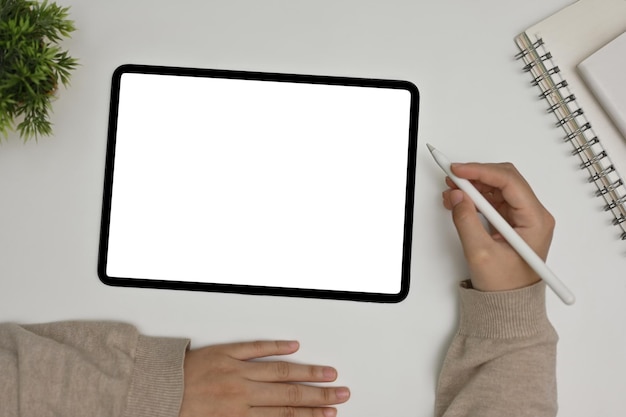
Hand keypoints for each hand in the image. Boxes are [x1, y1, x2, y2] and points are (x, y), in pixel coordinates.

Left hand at [179, 340, 349, 416]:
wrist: (150, 392)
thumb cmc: (175, 413)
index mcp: (237, 416)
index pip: (285, 416)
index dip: (310, 416)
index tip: (329, 415)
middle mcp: (241, 393)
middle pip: (289, 395)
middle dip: (319, 397)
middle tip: (340, 395)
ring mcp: (235, 370)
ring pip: (279, 372)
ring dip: (307, 374)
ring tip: (328, 374)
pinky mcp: (225, 352)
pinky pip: (255, 347)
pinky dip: (276, 346)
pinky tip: (293, 346)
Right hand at [441, 162, 554, 291]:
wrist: (509, 305)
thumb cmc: (505, 286)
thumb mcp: (481, 254)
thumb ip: (466, 221)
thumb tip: (458, 196)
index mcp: (535, 220)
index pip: (509, 182)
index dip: (481, 171)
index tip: (458, 170)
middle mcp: (533, 215)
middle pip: (504, 179)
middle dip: (476, 175)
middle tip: (452, 176)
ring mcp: (522, 217)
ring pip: (497, 188)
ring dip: (473, 186)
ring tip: (451, 191)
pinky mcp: (511, 221)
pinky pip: (492, 200)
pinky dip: (474, 197)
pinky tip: (459, 200)